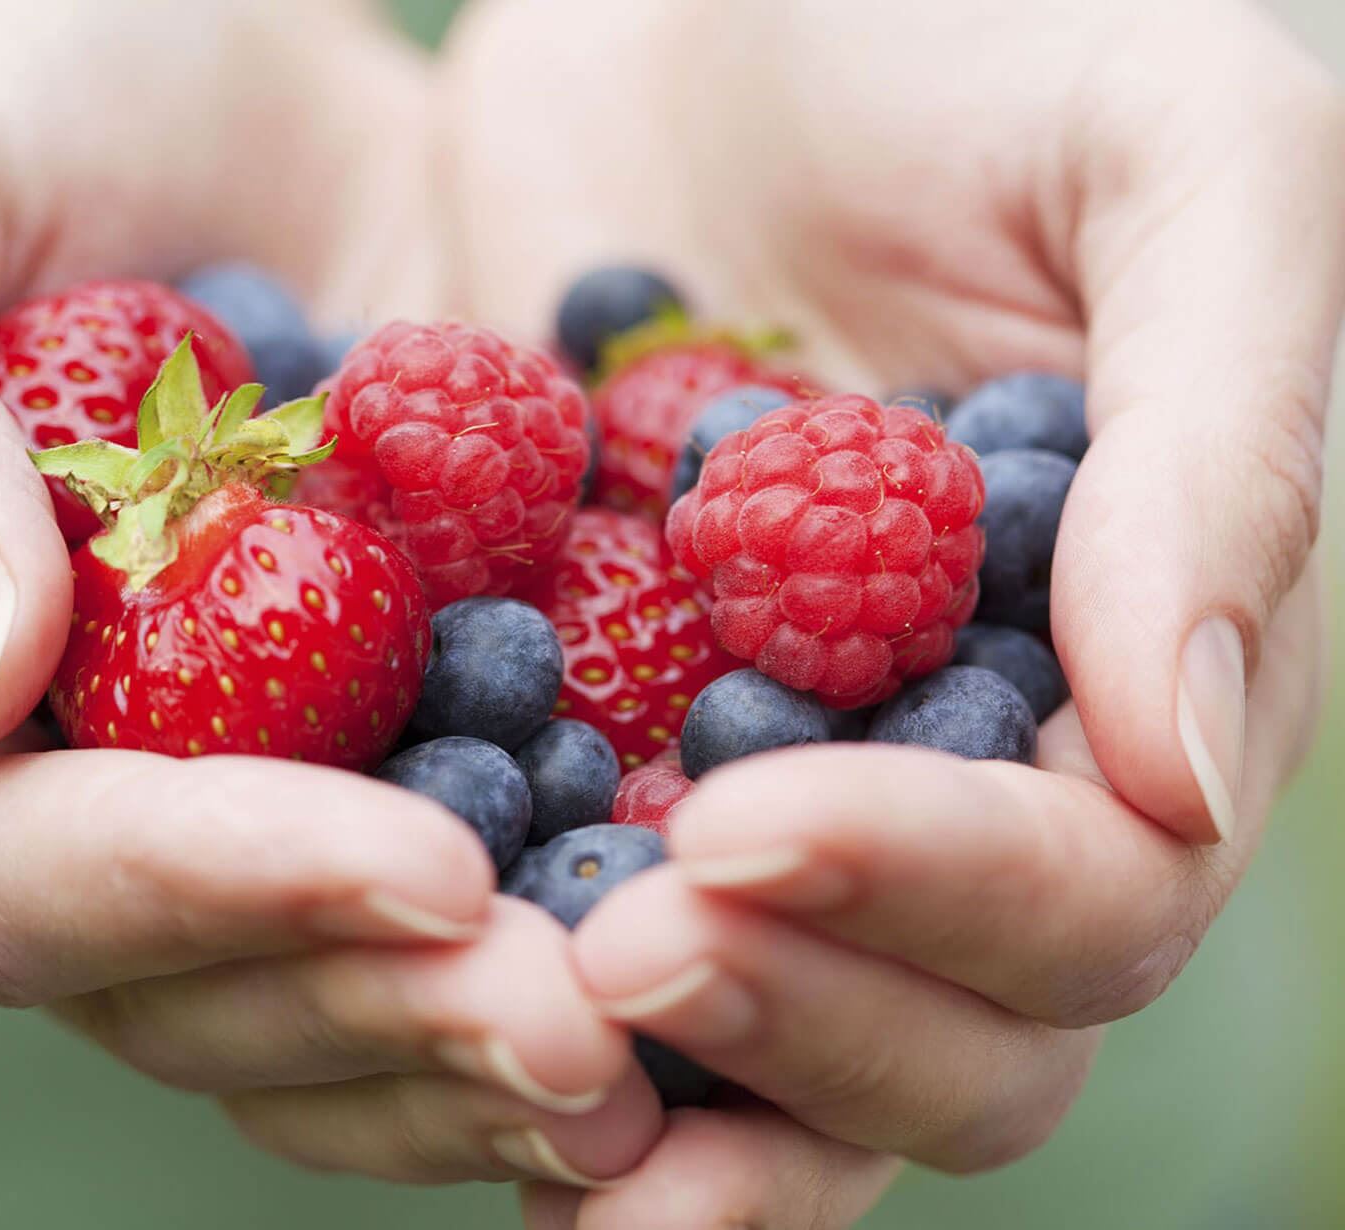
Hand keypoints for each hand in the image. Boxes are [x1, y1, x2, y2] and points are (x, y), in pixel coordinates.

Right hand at [0, 0, 662, 1188]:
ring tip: (653, 1050)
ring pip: (321, 1016)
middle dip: (386, 1008)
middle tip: (586, 1024)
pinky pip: (440, 935)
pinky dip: (551, 968)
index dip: (216, 889)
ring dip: (482, 1048)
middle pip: (185, 994)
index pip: (16, 873)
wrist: (229, 84)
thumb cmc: (25, 93)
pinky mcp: (364, 780)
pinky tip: (682, 988)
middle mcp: (42, 810)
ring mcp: (216, 813)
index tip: (421, 868)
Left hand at [441, 0, 1342, 1222]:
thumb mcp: (1166, 157)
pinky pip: (558, 926)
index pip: (1088, 895)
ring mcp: (764, 776)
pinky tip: (403, 996)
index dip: (935, 895)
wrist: (686, 1)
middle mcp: (952, 770)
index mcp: (1121, 668)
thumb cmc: (949, 28)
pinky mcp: (588, 748)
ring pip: (753, 1037)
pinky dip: (497, 996)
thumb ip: (1229, 441)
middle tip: (616, 949)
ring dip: (648, 1083)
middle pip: (941, 1037)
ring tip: (507, 1027)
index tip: (746, 822)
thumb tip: (1188, 767)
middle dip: (792, 1016)